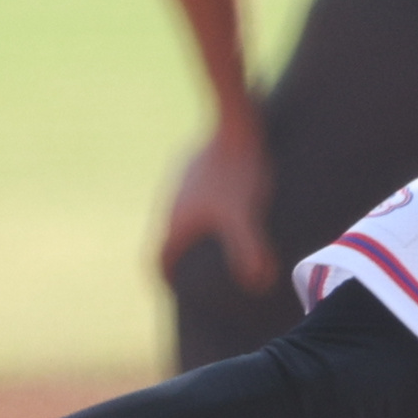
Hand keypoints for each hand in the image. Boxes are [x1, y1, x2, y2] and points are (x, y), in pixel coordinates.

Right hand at [158, 117, 275, 293]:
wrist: (235, 125)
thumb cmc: (239, 173)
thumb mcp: (244, 216)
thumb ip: (248, 249)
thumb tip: (259, 283)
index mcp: (177, 223)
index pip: (158, 259)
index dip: (164, 279)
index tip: (175, 291)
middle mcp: (171, 205)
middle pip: (167, 240)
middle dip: (178, 260)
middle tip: (198, 276)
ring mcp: (180, 184)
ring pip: (179, 219)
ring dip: (190, 236)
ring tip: (213, 248)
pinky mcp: (193, 168)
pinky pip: (192, 199)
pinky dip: (201, 215)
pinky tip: (224, 213)